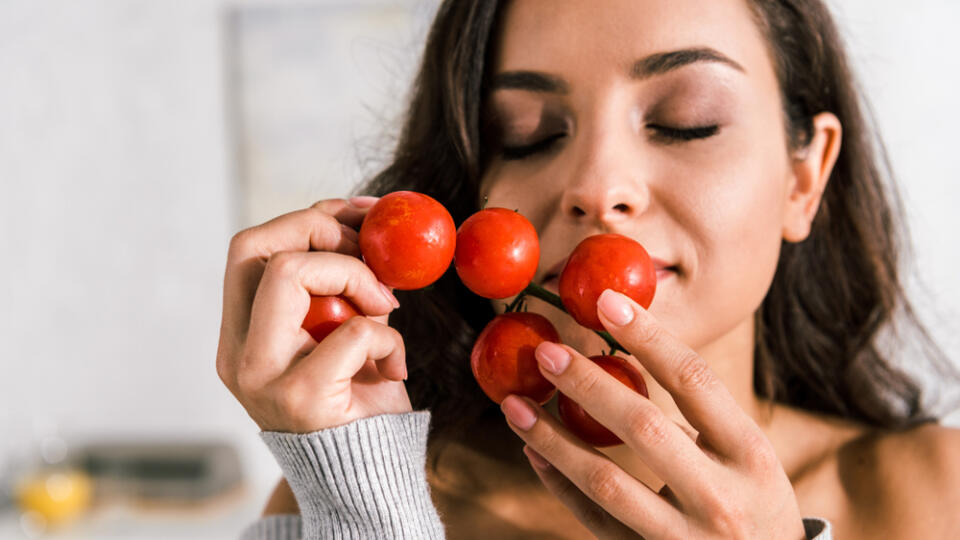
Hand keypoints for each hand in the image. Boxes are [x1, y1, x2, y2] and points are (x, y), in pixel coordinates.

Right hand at [216, 197, 411, 432]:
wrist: (368, 477)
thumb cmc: (360, 401)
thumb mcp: (344, 332)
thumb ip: (340, 287)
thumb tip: (365, 219)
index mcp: (242, 336)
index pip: (248, 249)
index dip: (306, 218)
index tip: (361, 215)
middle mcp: (239, 355)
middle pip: (256, 247)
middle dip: (322, 231)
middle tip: (371, 254)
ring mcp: (262, 378)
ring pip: (288, 273)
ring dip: (356, 277)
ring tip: (386, 308)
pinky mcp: (301, 398)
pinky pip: (351, 330)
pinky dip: (388, 336)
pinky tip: (395, 365)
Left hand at [500, 289, 804, 538]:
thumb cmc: (756, 508)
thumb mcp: (750, 461)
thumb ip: (702, 417)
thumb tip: (627, 351)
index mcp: (751, 455)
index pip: (695, 381)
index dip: (648, 337)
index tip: (606, 303)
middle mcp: (721, 498)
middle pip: (643, 427)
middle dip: (588, 384)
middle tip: (545, 353)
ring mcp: (683, 539)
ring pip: (605, 480)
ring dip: (552, 438)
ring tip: (515, 405)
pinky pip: (594, 519)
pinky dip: (559, 483)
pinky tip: (534, 452)